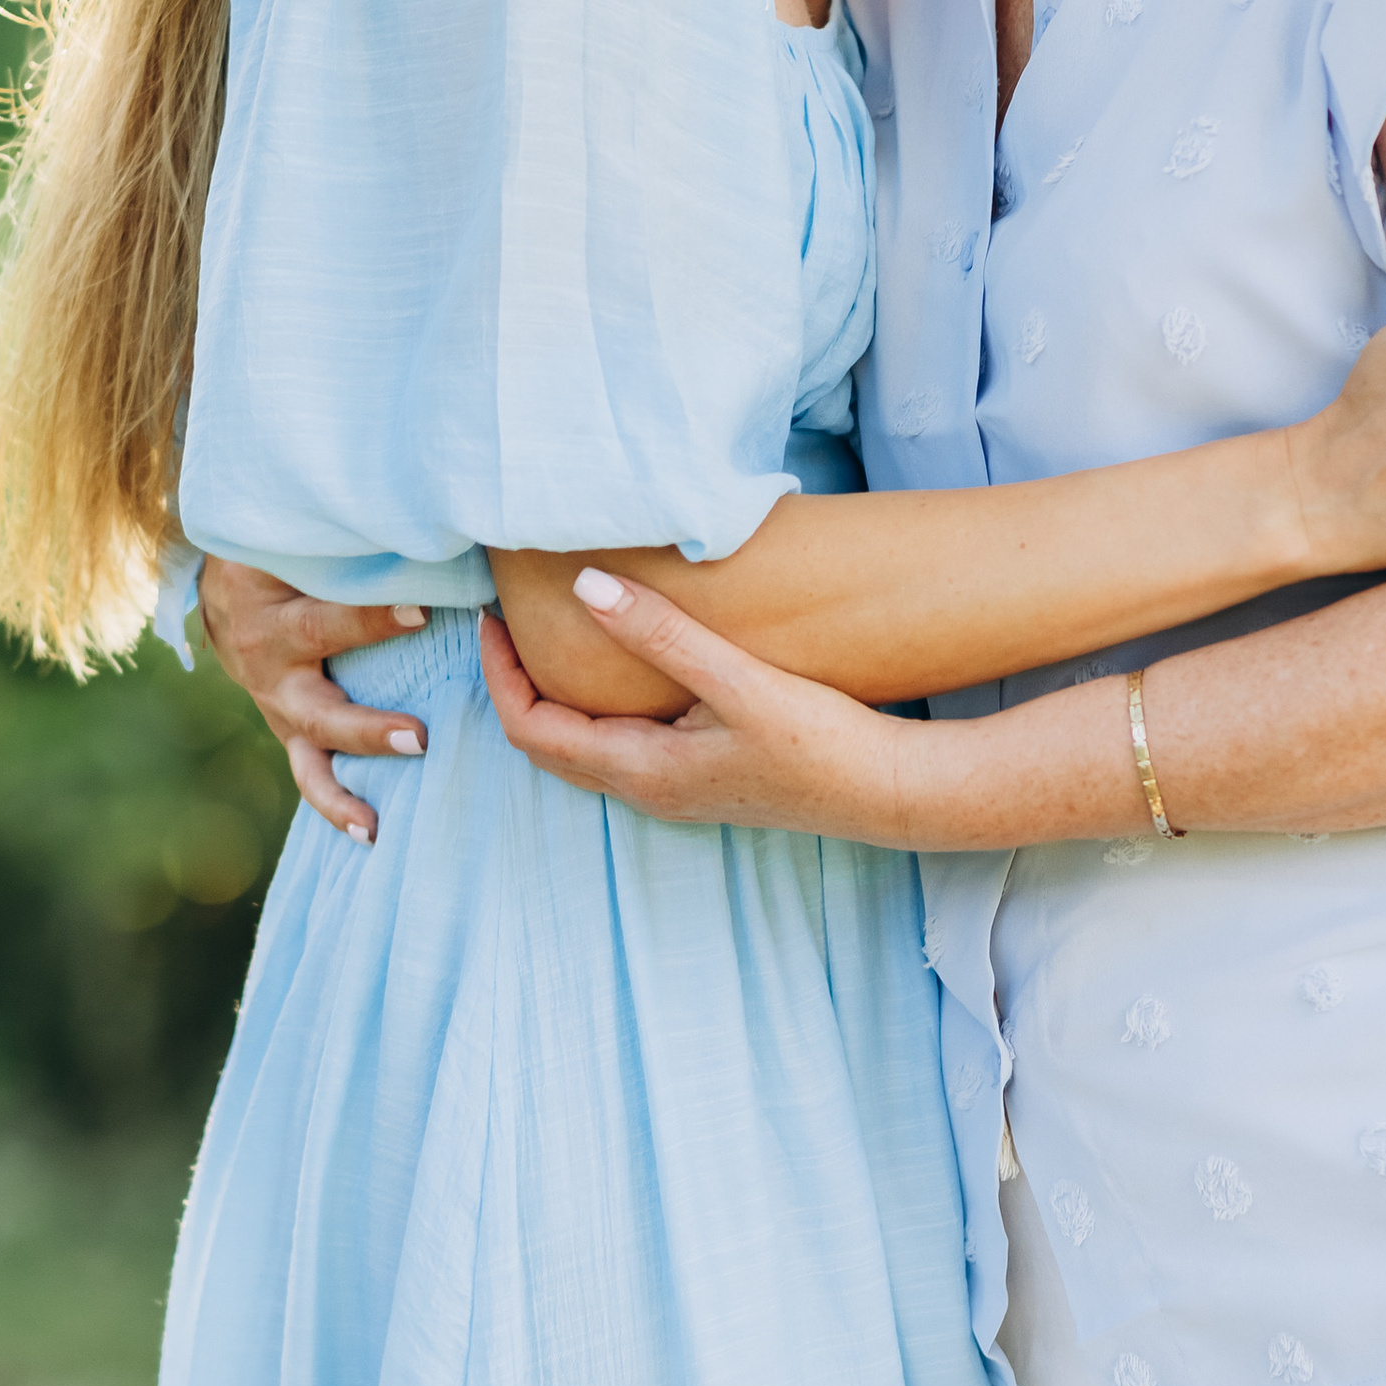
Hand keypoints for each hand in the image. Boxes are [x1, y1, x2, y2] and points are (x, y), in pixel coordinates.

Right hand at [197, 556, 431, 843]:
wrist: (225, 586)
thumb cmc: (284, 549)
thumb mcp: (300, 538)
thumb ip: (350, 542)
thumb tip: (424, 533)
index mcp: (267, 609)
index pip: (324, 617)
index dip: (371, 617)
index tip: (422, 613)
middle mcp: (265, 661)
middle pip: (314, 705)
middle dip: (365, 726)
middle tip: (418, 738)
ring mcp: (274, 702)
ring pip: (306, 753)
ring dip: (342, 790)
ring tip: (375, 825)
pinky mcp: (287, 727)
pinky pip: (308, 772)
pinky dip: (335, 806)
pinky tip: (371, 833)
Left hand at [478, 586, 933, 846]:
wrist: (893, 796)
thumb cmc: (823, 745)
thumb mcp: (738, 681)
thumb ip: (661, 635)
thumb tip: (585, 589)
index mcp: (643, 770)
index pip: (534, 729)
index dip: (501, 675)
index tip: (492, 618)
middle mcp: (650, 790)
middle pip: (549, 745)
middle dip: (518, 687)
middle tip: (510, 624)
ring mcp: (678, 791)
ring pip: (586, 750)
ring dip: (557, 701)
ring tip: (555, 639)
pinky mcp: (706, 780)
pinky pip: (623, 749)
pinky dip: (598, 710)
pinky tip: (626, 670)